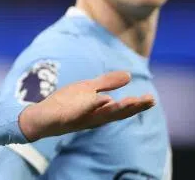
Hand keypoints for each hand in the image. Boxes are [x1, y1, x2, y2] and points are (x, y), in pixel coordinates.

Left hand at [18, 70, 154, 140]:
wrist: (42, 116)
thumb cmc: (66, 103)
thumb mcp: (88, 89)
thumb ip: (107, 83)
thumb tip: (129, 75)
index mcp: (100, 110)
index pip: (122, 109)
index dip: (137, 105)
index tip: (152, 99)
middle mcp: (94, 117)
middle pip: (117, 113)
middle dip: (133, 107)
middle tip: (149, 101)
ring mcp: (81, 118)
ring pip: (103, 114)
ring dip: (118, 108)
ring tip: (132, 101)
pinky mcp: (68, 117)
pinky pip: (82, 111)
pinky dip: (93, 105)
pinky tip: (104, 99)